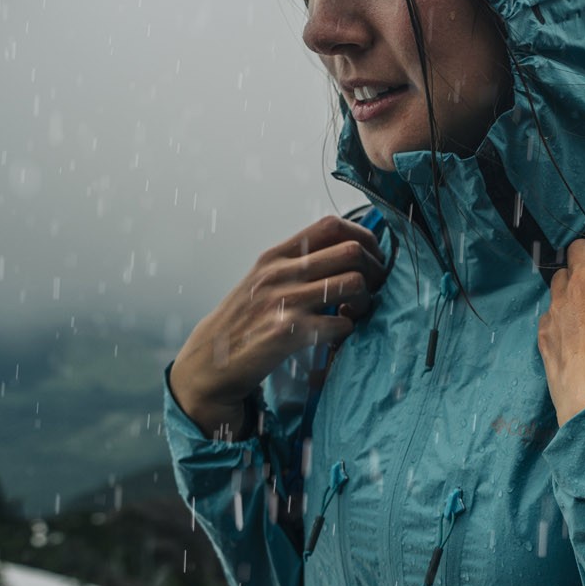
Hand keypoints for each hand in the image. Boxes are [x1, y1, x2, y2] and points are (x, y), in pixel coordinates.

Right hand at [171, 216, 386, 437]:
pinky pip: (342, 323)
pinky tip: (335, 333)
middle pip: (351, 251)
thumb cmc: (245, 319)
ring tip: (352, 312)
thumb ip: (297, 262)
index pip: (331, 225)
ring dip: (364, 301)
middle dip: (374, 272)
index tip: (369, 260)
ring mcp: (285, 301)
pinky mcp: (290, 332)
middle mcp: (280, 273)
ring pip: (354, 283)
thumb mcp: (263, 279)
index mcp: (276, 256)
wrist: (210, 360)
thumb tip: (345, 248)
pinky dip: (347, 330)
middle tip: (370, 290)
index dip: (362, 239)